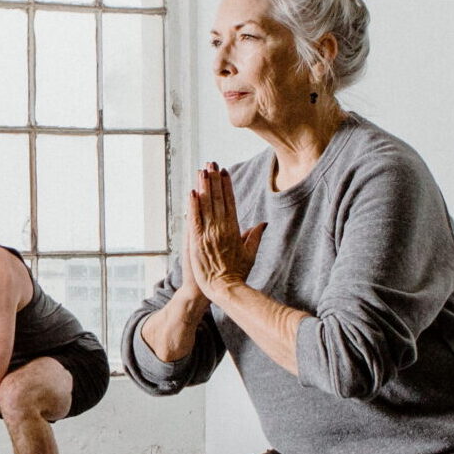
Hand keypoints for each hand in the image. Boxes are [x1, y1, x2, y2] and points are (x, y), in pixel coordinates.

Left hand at [188, 165, 265, 301]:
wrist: (224, 290)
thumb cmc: (237, 274)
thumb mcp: (250, 254)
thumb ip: (254, 236)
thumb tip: (262, 224)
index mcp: (234, 230)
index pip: (230, 202)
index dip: (227, 186)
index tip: (224, 172)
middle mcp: (222, 229)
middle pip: (218, 199)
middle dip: (214, 180)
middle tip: (211, 163)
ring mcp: (209, 234)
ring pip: (206, 206)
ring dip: (203, 187)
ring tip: (201, 171)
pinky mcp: (197, 241)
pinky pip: (195, 220)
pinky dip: (193, 206)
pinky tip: (192, 192)